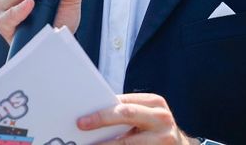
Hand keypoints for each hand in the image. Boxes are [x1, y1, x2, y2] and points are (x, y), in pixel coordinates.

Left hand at [78, 93, 195, 144]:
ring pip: (127, 141)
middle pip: (127, 115)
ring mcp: (163, 138)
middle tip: (82, 126)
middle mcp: (161, 118)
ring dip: (106, 144)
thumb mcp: (146, 115)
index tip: (82, 119)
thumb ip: (127, 112)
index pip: (124, 104)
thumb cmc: (155, 128)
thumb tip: (94, 113)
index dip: (102, 111)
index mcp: (155, 103)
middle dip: (102, 120)